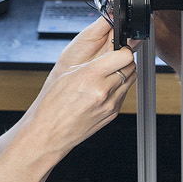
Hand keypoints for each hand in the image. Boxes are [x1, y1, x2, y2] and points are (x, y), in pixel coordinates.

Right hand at [20, 21, 136, 156]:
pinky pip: (124, 94)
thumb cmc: (54, 104)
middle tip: (114, 61)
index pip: (124, 56)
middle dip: (124, 60)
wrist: (51, 131)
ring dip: (124, 73)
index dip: (122, 50)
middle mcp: (104, 90)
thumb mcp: (68, 75)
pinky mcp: (113, 113)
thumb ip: (91, 64)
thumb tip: (108, 55)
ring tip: (110, 74)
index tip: (117, 49)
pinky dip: (119, 88)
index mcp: (91, 76)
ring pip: (131, 79)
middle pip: (130, 66)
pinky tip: (106, 89)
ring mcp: (110, 103)